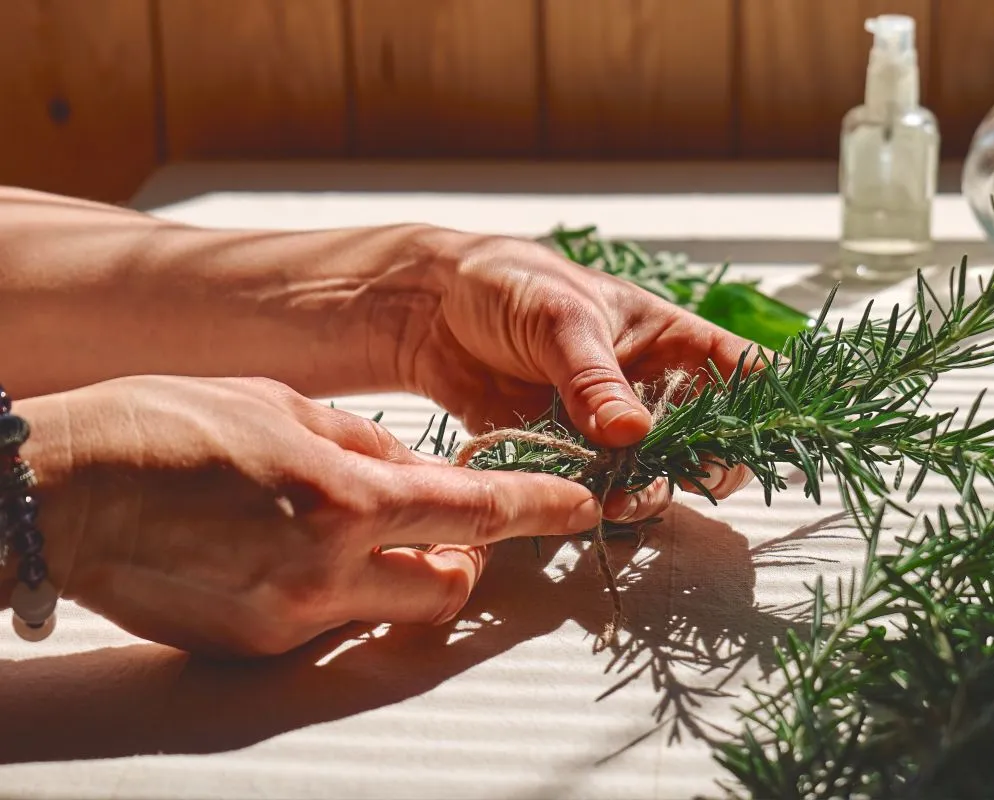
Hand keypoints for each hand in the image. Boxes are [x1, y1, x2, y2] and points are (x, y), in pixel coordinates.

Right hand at [11, 376, 601, 656]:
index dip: (540, 508)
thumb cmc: (167, 426)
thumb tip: (418, 469)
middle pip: (451, 586)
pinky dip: (340, 590)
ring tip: (354, 532)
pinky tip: (292, 551)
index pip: (478, 511)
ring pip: (392, 611)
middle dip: (464, 558)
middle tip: (443, 525)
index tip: (578, 505)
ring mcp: (292, 617)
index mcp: (346, 494)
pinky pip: (331, 625)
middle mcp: (329, 568)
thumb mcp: (284, 405)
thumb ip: (367, 444)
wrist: (66, 491)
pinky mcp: (256, 647)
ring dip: (401, 574)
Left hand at [388, 233, 757, 521]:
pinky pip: (596, 490)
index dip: (764, 409)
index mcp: (669, 340)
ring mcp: (610, 427)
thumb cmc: (508, 284)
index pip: (743, 373)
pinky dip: (595, 503)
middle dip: (699, 469)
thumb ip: (594, 377)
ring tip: (613, 500)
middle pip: (708, 442)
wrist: (430, 309)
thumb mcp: (559, 318)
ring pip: (655, 476)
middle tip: (668, 481)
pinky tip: (581, 504)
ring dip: (644, 494)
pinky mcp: (567, 455)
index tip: (756, 443)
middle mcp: (651, 388)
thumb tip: (633, 435)